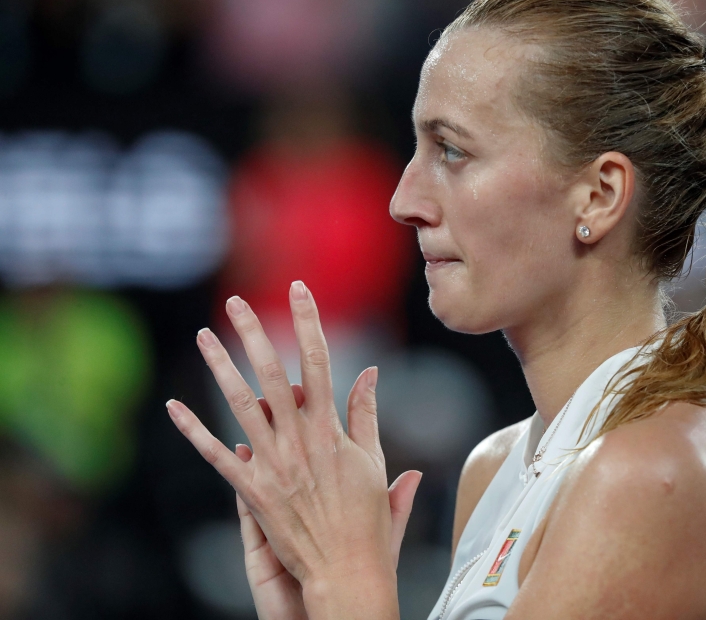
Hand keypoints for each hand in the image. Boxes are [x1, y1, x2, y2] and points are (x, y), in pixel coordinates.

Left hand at [166, 281, 421, 618]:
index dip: (308, 322)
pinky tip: (174, 407)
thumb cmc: (365, 519)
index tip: (299, 290)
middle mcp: (299, 441)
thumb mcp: (374, 461)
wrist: (346, 572)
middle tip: (237, 301)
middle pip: (272, 373)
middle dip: (254, 332)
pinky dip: (193, 430)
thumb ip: (366, 414)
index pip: (319, 362)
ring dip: (219, 367)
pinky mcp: (251, 491)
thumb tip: (370, 372)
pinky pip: (215, 455)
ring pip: (240, 405)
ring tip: (204, 336)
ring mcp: (272, 465)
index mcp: (332, 431)